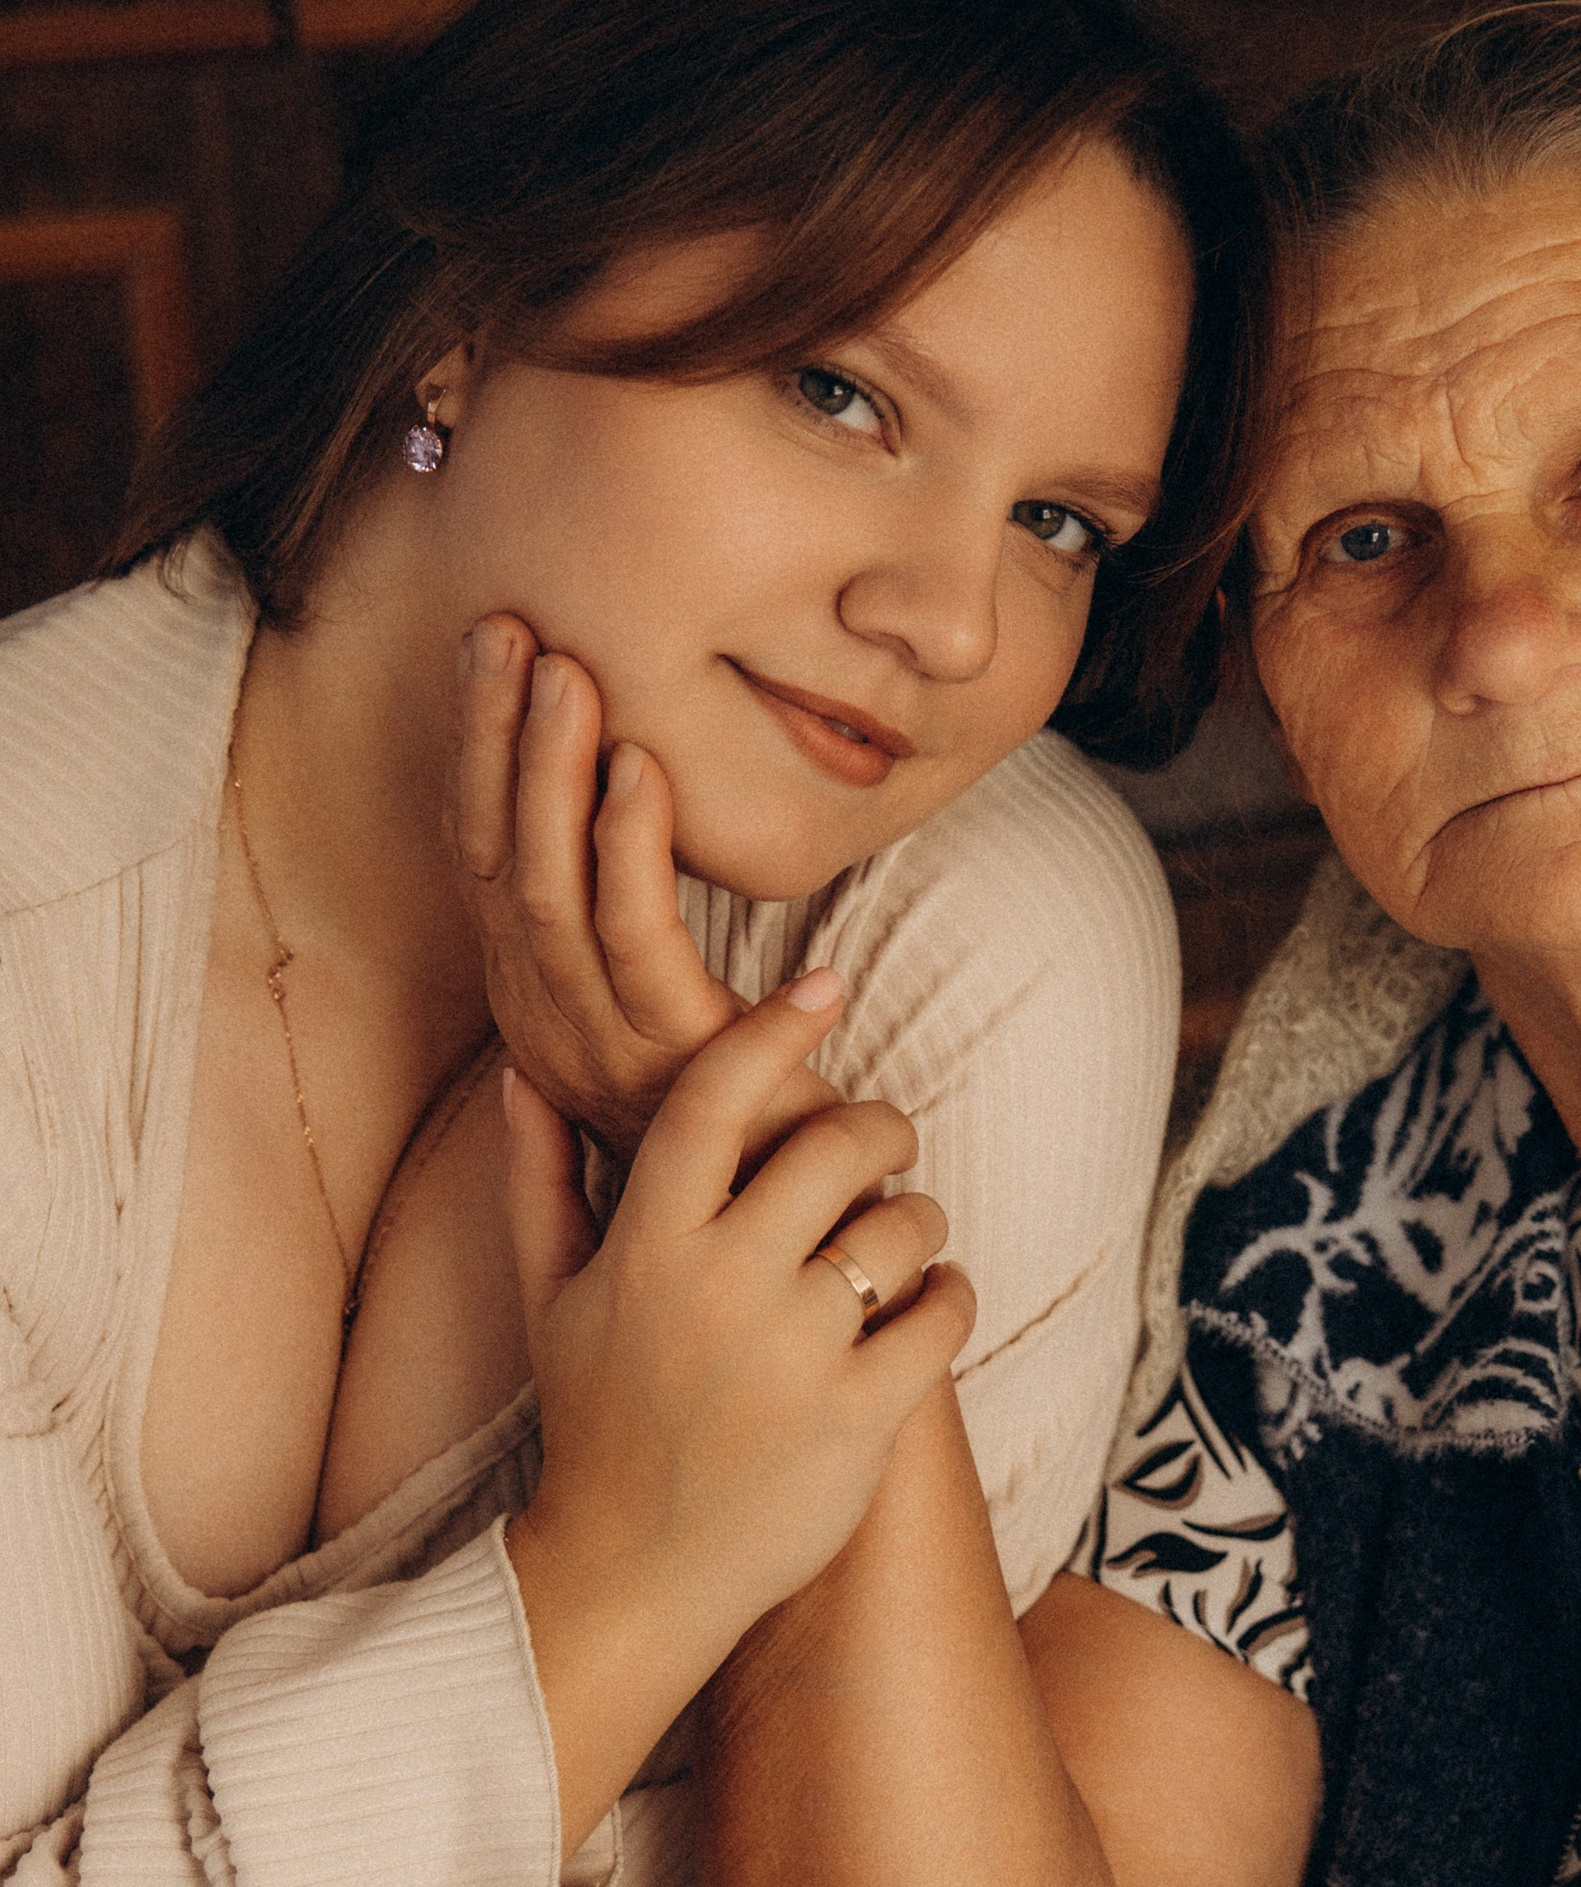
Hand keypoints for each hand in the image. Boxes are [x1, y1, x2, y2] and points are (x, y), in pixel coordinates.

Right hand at [448, 615, 835, 1163]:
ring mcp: (598, 1053)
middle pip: (494, 858)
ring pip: (545, 891)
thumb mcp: (677, 1019)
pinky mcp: (669, 1067)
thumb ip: (645, 934)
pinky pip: (633, 941)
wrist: (793, 1255)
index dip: (480, 750)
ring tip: (566, 675)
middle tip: (507, 631)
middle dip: (494, 738)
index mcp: (538, 1004)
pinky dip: (632, 851)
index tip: (491, 647)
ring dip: (551, 776)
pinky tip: (639, 770)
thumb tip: (637, 811)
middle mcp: (545, 1025)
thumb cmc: (749, 1124)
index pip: (486, 855)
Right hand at [502, 973, 974, 1716]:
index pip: (716, 1097)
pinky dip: (952, 1296)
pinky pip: (946, 1312)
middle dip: (878, 1129)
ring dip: (919, 1218)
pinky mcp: (861, 1417)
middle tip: (883, 1142)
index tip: (823, 985)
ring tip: (901, 1240)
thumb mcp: (549, 1301)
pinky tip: (930, 1305)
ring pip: (903, 1225)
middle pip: (836, 1145)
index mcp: (646, 1246)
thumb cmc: (595, 1426)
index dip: (776, 1028)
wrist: (630, 1575)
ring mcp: (796, 1354)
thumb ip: (539, 1179)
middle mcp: (721, 1288)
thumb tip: (525, 1072)